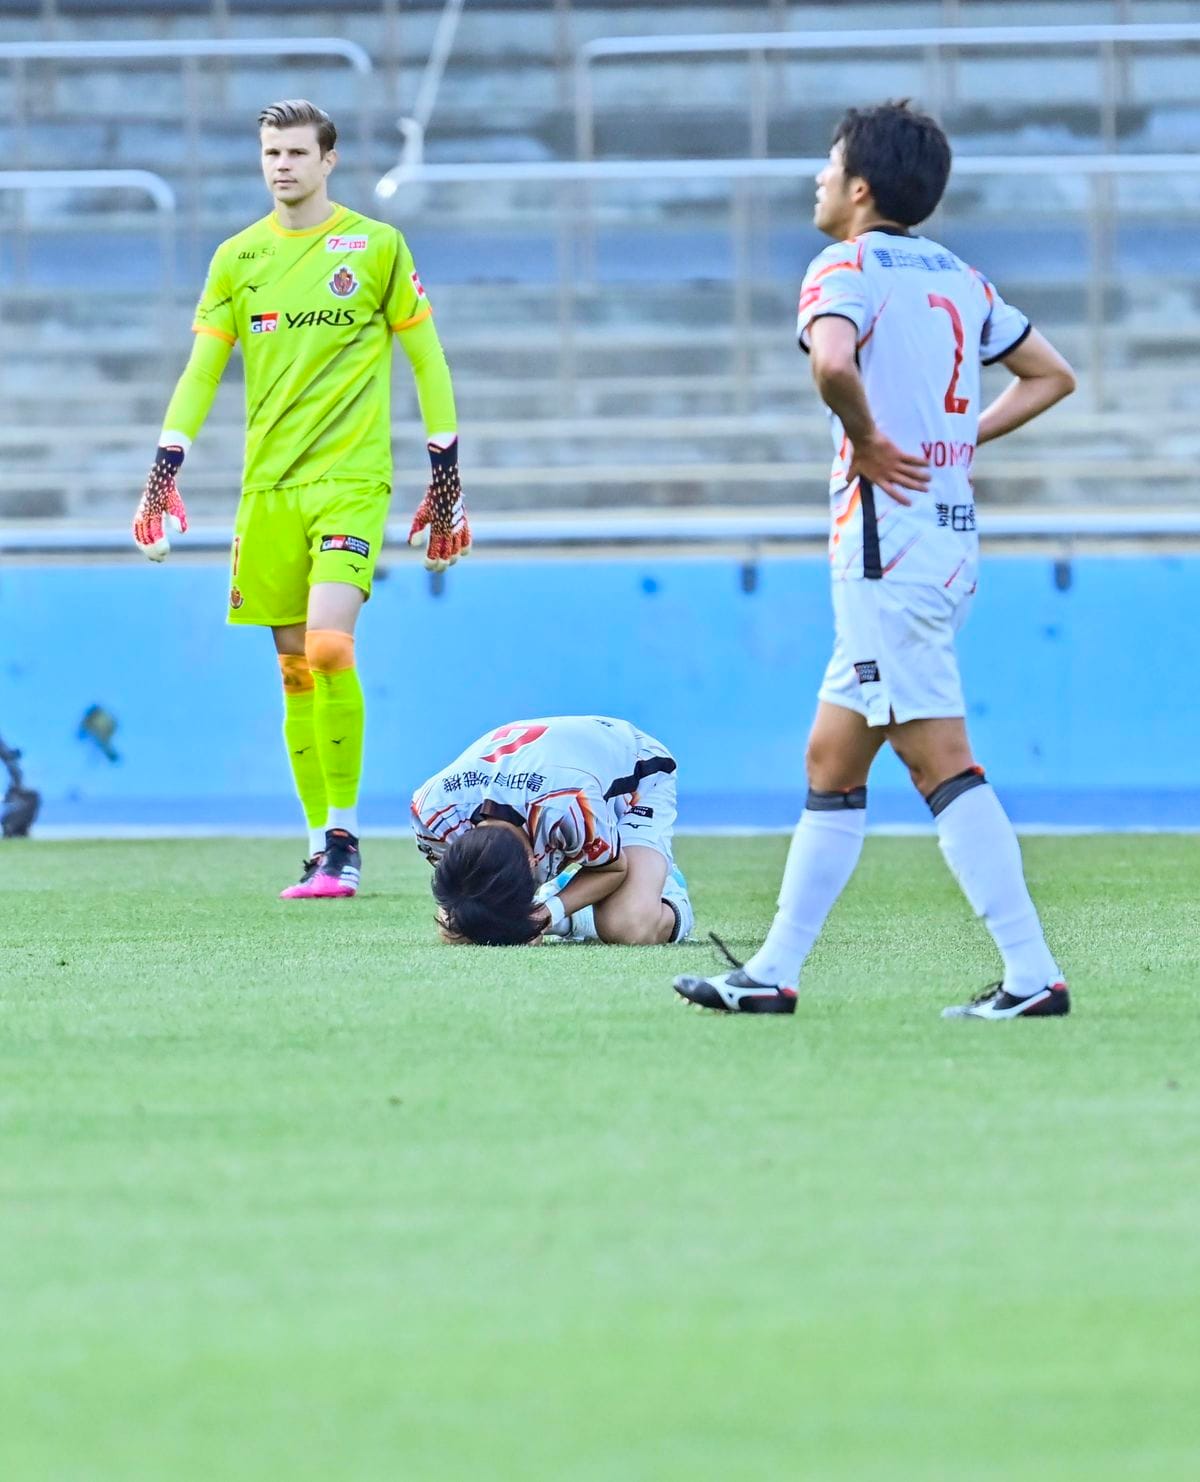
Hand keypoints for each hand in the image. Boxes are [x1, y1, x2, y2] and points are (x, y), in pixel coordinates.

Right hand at [133, 445, 187, 560]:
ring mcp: (140, 515)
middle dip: (152, 550)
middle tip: (161, 559)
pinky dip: (140, 540)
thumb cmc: (169, 491)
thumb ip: (177, 516)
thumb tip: (181, 532)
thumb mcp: (175, 503)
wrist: (160, 477)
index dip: (158, 545)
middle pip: (145, 538)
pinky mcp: (141, 514)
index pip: (154, 534)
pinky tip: (146, 548)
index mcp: (151, 513)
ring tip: (155, 558)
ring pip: (139, 535)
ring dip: (146, 548)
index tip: (165, 552)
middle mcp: (143, 515)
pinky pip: (137, 531)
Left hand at [408, 438, 470, 571]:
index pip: (435, 555)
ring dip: (452, 559)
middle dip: (441, 565)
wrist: (447, 485)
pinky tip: (459, 552)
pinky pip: (468, 540)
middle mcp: (450, 532)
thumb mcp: (421, 514)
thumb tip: (413, 545)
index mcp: (438, 531)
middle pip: (447, 557)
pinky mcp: (464, 524)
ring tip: (446, 561)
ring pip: (458, 552)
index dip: (431, 563)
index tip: (426, 565)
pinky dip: (464, 548)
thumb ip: (417, 530)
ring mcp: (459, 529)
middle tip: (435, 567)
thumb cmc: (431, 500)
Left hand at [847, 432, 928, 505]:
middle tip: (926, 490)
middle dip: (917, 487)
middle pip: (905, 482)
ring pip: (910, 472)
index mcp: (879, 479)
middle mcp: (888, 473)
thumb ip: (852, 476)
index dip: (901, 498)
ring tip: (929, 479)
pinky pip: (911, 459)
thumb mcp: (854, 467)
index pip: (891, 492)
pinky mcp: (898, 454)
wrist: (865, 439)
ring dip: (921, 476)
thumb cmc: (859, 454)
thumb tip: (846, 481)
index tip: (910, 503)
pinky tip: (927, 463)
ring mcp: (894, 464)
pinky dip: (919, 461)